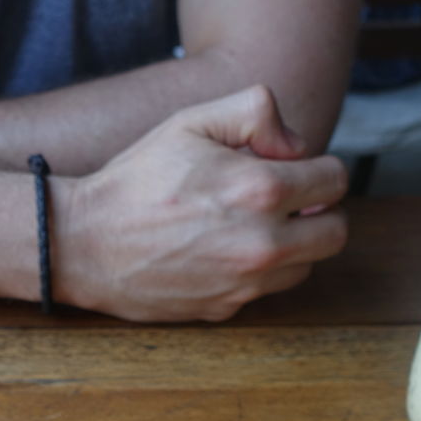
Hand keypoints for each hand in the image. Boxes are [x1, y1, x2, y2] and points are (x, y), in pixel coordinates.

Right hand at [53, 86, 347, 321]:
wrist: (84, 243)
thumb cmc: (136, 180)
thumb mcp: (191, 120)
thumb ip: (255, 111)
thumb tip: (294, 145)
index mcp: (260, 190)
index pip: (335, 180)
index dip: (317, 169)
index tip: (291, 169)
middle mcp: (262, 244)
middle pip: (336, 233)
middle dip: (319, 212)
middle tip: (285, 201)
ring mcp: (245, 283)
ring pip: (306, 266)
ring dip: (292, 245)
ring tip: (250, 226)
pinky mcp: (225, 309)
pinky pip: (265, 291)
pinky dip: (256, 272)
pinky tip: (220, 252)